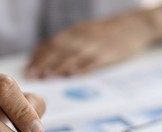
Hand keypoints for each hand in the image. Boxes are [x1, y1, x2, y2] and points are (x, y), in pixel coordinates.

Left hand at [26, 5, 161, 78]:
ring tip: (47, 76)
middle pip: (59, 51)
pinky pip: (94, 62)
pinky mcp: (109, 54)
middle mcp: (81, 38)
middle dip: (43, 63)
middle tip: (32, 76)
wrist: (134, 25)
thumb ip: (66, 43)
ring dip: (59, 67)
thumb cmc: (105, 32)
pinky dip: (83, 68)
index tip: (27, 69)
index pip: (51, 44)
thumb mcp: (83, 32)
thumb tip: (44, 55)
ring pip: (73, 56)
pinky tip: (74, 75)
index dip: (38, 57)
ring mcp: (95, 45)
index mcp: (74, 32)